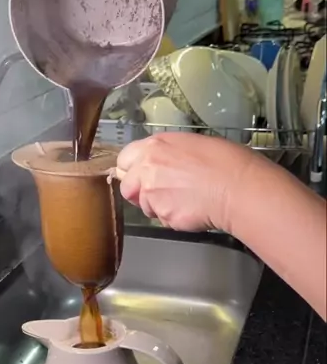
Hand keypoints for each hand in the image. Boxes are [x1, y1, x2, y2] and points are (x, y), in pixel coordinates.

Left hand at [117, 133, 252, 232]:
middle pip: (127, 186)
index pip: (125, 158)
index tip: (141, 174)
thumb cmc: (226, 161)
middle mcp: (147, 169)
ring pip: (145, 206)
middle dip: (139, 192)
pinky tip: (193, 209)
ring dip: (158, 206)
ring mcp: (152, 194)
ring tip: (185, 200)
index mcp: (154, 146)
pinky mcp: (164, 215)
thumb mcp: (192, 143)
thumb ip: (166, 153)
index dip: (133, 168)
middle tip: (160, 192)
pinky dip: (174, 218)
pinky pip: (163, 219)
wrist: (238, 187)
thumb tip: (162, 162)